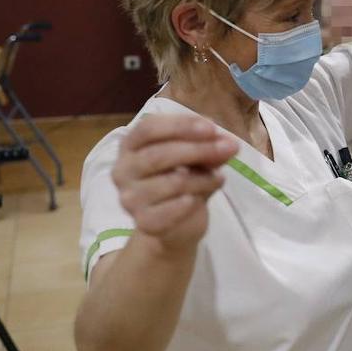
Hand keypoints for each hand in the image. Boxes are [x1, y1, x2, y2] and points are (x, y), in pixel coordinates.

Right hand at [112, 115, 237, 254]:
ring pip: (171, 183)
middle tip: (229, 148)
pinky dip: (189, 204)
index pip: (148, 128)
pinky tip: (200, 199)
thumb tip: (228, 144)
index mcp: (131, 145)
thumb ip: (209, 148)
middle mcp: (122, 170)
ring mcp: (130, 198)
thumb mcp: (198, 158)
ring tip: (220, 178)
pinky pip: (170, 211)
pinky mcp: (143, 223)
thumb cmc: (183, 179)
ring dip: (202, 179)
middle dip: (198, 149)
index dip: (180, 125)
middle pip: (158, 154)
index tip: (212, 128)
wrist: (177, 224)